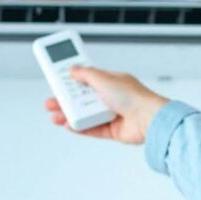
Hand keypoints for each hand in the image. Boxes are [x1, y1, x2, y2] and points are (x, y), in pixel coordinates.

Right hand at [43, 65, 170, 143]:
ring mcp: (113, 114)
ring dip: (69, 115)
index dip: (73, 79)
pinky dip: (80, 127)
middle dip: (66, 100)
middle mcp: (112, 98)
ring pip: (86, 115)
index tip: (59, 79)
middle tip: (51, 100)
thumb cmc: (134, 97)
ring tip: (55, 115)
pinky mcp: (113, 130)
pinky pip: (92, 129)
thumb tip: (74, 69)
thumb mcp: (104, 79)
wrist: (148, 119)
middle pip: (83, 99)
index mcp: (112, 82)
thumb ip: (86, 74)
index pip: (88, 79)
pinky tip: (68, 124)